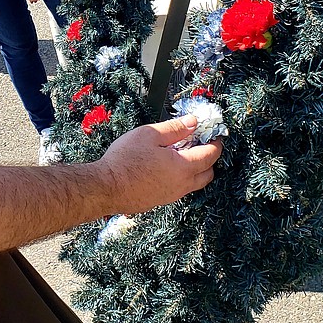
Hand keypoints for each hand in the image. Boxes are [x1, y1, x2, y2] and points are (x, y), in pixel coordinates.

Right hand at [98, 116, 221, 213]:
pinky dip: (181, 177)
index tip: (214, 135)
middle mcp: (181, 185)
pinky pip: (179, 189)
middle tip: (200, 144)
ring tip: (180, 153)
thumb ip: (175, 128)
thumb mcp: (150, 134)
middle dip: (209, 159)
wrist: (105, 187)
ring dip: (195, 169)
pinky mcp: (160, 200)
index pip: (210, 155)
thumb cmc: (124, 160)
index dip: (216, 143)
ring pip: (193, 183)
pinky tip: (165, 166)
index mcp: (183, 167)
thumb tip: (193, 122)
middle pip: (208, 174)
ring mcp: (171, 195)